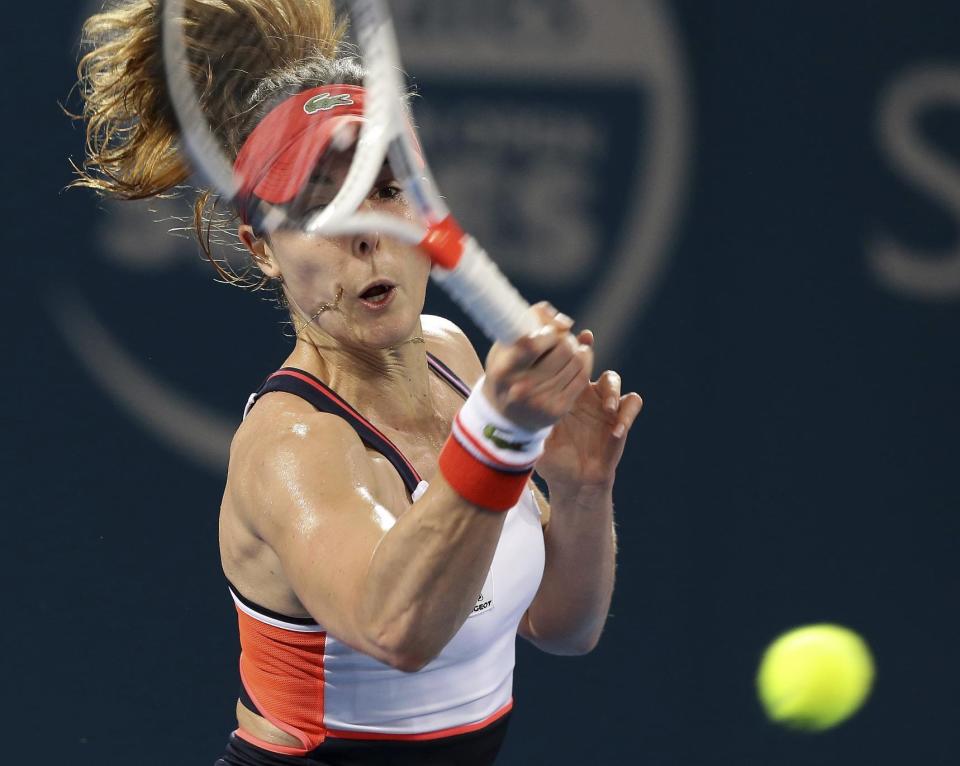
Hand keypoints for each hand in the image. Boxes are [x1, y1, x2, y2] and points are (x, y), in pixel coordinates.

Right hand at [482, 303, 593, 430]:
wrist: (506, 413)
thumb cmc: (507, 368)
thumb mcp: (506, 343)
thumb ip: (531, 321)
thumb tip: (566, 323)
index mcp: (504, 369)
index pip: (533, 345)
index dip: (548, 332)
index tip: (547, 332)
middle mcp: (521, 388)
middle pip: (563, 349)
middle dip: (565, 338)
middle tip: (561, 339)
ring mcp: (541, 401)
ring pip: (576, 360)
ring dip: (577, 348)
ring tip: (569, 348)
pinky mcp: (558, 409)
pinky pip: (583, 376)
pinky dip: (585, 361)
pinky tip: (580, 356)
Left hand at [534, 330, 642, 491]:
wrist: (573, 481)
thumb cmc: (552, 459)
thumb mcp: (539, 438)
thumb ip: (533, 419)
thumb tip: (518, 403)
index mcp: (562, 392)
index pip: (563, 365)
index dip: (562, 350)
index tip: (559, 343)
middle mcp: (583, 393)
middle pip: (589, 362)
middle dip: (588, 357)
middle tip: (586, 357)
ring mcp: (603, 404)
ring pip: (613, 379)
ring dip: (612, 390)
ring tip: (608, 408)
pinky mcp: (621, 419)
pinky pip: (632, 404)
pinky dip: (627, 414)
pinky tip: (616, 431)